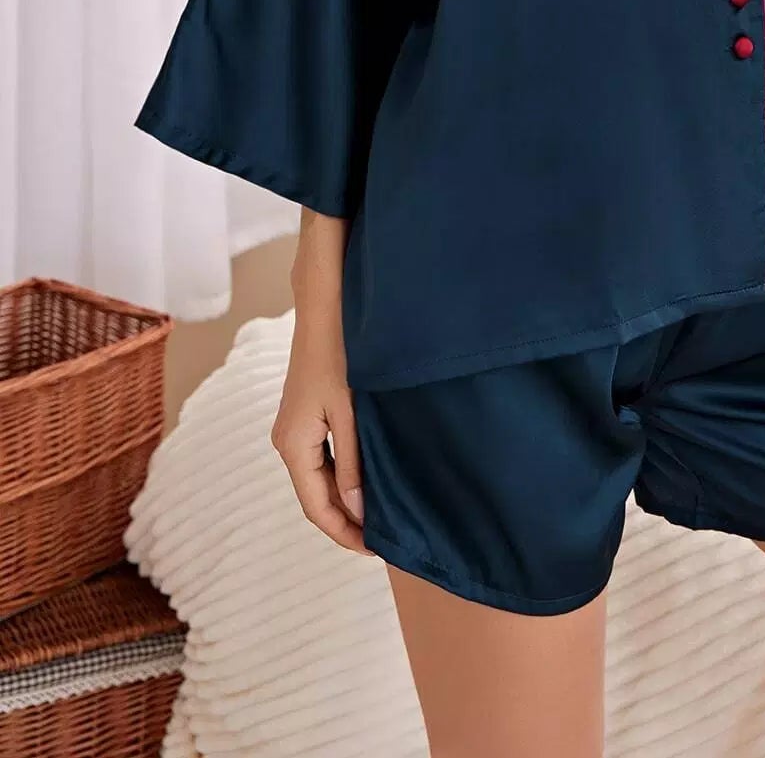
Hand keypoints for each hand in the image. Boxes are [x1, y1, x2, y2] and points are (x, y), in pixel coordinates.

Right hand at [270, 304, 369, 553]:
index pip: (316, 507)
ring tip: (377, 519)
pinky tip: (364, 484)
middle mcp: (286, 442)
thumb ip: (352, 462)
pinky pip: (320, 461)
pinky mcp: (303, 418)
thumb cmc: (339, 355)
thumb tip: (357, 510)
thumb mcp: (349, 412)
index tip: (375, 549)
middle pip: (315, 497)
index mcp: (293, 445)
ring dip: (343, 501)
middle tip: (382, 541)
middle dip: (345, 521)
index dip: (344, 533)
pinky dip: (340, 478)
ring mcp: (293, 430)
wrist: (324, 310)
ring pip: (318, 480)